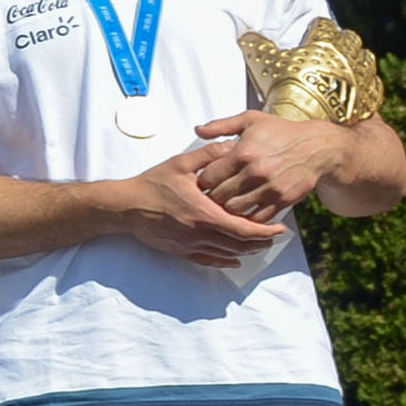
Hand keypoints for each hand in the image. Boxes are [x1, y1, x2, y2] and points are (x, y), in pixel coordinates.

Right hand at [104, 150, 291, 263]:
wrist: (124, 207)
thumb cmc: (151, 184)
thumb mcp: (180, 164)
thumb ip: (209, 154)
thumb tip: (233, 145)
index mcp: (204, 213)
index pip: (244, 228)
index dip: (266, 230)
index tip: (281, 228)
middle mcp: (200, 233)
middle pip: (240, 245)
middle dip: (262, 242)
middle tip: (276, 236)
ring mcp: (190, 245)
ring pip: (228, 254)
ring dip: (248, 251)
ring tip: (261, 244)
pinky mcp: (181, 251)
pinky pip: (209, 260)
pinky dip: (226, 261)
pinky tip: (236, 259)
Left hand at [182, 112, 351, 222]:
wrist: (318, 148)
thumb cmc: (283, 132)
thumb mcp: (251, 120)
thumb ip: (222, 125)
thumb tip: (198, 131)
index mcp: (243, 152)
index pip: (208, 176)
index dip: (203, 180)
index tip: (204, 181)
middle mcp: (255, 172)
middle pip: (219, 196)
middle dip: (212, 197)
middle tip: (211, 196)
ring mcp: (270, 188)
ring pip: (235, 209)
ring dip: (228, 209)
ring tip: (227, 203)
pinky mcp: (283, 200)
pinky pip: (257, 217)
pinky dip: (249, 217)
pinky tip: (246, 210)